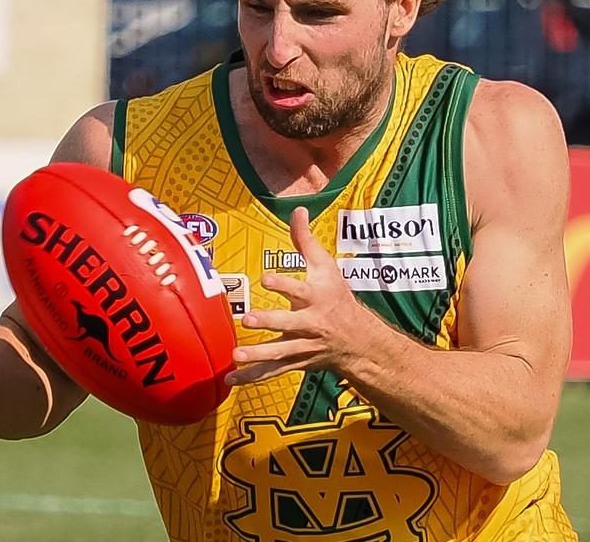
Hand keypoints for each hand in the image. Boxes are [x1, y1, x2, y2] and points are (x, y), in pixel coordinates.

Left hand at [226, 207, 380, 385]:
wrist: (358, 340)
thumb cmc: (338, 297)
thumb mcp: (326, 266)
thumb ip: (306, 240)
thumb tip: (298, 209)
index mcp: (317, 297)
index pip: (300, 289)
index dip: (283, 284)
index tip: (266, 278)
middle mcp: (311, 323)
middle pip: (290, 323)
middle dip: (271, 322)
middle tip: (248, 319)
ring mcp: (304, 345)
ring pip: (281, 352)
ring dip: (258, 355)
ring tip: (236, 356)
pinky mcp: (296, 361)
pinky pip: (273, 371)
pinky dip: (253, 377)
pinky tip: (231, 380)